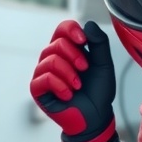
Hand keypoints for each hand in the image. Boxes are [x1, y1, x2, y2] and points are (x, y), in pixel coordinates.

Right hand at [30, 20, 115, 141]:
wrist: (95, 117)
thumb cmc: (98, 91)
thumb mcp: (104, 64)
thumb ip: (99, 43)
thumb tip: (88, 24)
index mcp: (67, 50)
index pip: (62, 28)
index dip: (71, 30)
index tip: (84, 41)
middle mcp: (52, 58)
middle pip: (57, 43)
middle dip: (75, 55)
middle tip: (85, 69)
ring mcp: (43, 73)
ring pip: (51, 60)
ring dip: (69, 73)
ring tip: (78, 86)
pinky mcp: (37, 89)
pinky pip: (45, 78)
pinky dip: (61, 86)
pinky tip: (68, 95)